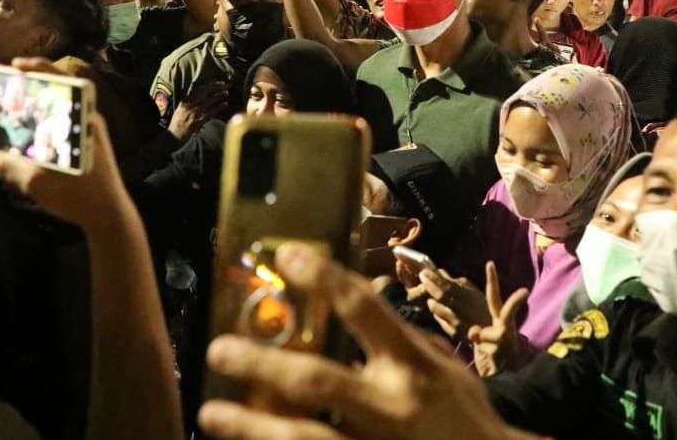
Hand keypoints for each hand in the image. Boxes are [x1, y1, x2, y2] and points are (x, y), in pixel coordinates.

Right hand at [0, 59, 132, 233]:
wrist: (110, 218)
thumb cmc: (78, 195)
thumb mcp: (36, 181)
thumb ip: (5, 165)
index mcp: (82, 118)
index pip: (63, 80)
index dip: (39, 67)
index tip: (15, 64)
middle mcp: (88, 119)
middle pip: (59, 92)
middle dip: (32, 87)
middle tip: (5, 89)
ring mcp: (89, 133)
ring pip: (60, 110)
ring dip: (38, 107)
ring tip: (12, 111)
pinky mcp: (88, 147)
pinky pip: (63, 125)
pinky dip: (45, 125)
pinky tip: (27, 136)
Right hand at [167, 81, 228, 140]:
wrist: (173, 136)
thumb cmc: (177, 122)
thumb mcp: (180, 108)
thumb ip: (189, 100)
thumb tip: (201, 93)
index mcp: (185, 101)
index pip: (199, 89)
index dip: (210, 85)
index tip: (218, 83)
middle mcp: (189, 105)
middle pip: (205, 93)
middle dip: (216, 87)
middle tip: (225, 85)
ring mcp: (194, 114)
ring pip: (209, 101)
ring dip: (219, 96)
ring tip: (226, 93)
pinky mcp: (198, 122)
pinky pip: (210, 113)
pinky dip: (218, 108)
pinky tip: (224, 104)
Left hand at [198, 243, 537, 439]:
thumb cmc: (465, 415)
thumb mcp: (447, 369)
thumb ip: (400, 342)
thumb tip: (352, 307)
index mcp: (414, 366)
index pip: (364, 309)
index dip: (324, 277)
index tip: (286, 255)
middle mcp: (392, 406)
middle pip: (318, 382)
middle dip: (263, 365)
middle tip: (219, 350)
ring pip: (306, 438)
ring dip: (253, 427)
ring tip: (211, 415)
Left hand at [467, 262, 528, 377]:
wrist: (502, 371)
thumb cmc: (492, 349)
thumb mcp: (481, 335)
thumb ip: (475, 329)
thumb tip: (470, 329)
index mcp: (499, 317)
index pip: (494, 296)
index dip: (492, 280)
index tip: (490, 263)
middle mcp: (505, 325)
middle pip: (509, 310)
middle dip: (516, 301)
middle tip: (525, 292)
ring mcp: (506, 339)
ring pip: (484, 333)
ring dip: (480, 341)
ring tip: (485, 346)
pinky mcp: (503, 351)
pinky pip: (484, 348)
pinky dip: (482, 353)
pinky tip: (490, 357)